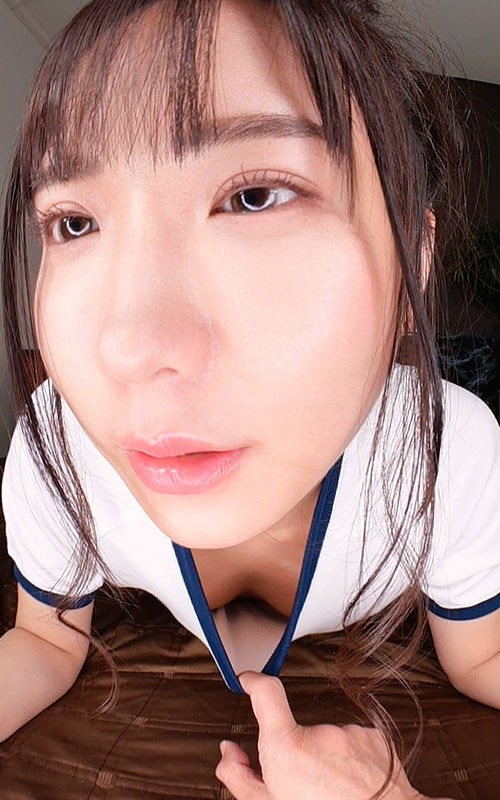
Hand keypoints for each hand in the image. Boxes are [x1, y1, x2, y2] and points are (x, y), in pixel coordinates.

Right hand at [215, 671, 452, 799]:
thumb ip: (241, 776)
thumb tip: (229, 752)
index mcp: (289, 750)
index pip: (266, 693)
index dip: (253, 682)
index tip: (248, 681)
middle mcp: (322, 735)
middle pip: (298, 733)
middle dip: (298, 756)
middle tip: (304, 789)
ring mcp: (351, 735)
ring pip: (329, 743)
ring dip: (328, 763)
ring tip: (335, 793)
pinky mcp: (376, 740)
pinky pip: (355, 745)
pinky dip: (352, 764)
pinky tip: (355, 788)